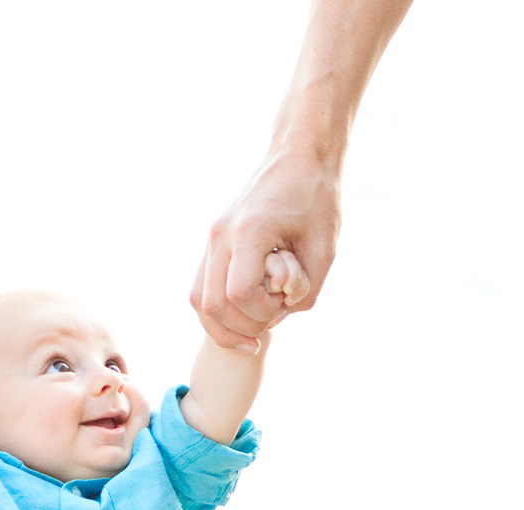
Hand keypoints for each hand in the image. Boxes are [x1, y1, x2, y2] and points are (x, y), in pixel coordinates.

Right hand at [192, 149, 340, 350]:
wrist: (298, 156)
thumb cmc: (317, 198)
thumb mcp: (325, 249)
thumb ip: (306, 290)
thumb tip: (280, 317)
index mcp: (248, 232)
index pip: (239, 294)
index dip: (262, 313)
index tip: (286, 305)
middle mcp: (221, 236)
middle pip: (211, 304)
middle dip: (240, 328)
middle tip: (268, 332)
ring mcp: (212, 239)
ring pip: (198, 300)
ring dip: (222, 326)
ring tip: (250, 338)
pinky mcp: (213, 243)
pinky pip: (202, 288)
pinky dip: (217, 312)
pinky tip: (240, 321)